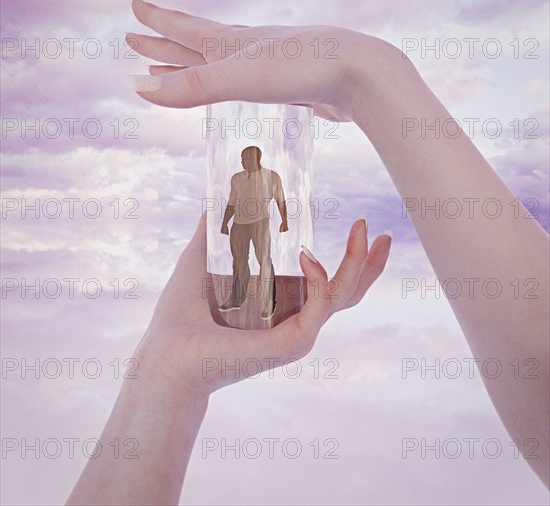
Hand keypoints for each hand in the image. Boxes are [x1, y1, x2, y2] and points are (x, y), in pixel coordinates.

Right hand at [127, 0, 384, 121]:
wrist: (359, 75)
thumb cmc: (301, 69)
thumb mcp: (239, 78)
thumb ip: (192, 87)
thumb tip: (138, 87)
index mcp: (231, 43)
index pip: (184, 29)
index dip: (157, 22)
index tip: (135, 7)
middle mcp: (246, 50)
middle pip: (196, 43)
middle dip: (166, 41)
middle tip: (139, 37)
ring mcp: (268, 66)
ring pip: (221, 63)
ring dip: (195, 64)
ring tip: (180, 63)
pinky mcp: (289, 86)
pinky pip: (249, 83)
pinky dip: (232, 83)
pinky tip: (239, 83)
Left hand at [137, 213, 390, 395]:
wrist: (167, 352)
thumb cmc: (181, 315)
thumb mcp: (200, 261)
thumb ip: (212, 233)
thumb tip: (218, 201)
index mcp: (282, 302)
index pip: (330, 284)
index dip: (353, 259)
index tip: (365, 229)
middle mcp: (295, 317)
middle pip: (348, 291)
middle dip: (369, 262)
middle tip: (379, 232)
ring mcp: (296, 331)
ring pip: (343, 297)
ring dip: (357, 264)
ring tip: (363, 231)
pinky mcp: (290, 343)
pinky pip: (319, 309)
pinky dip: (321, 281)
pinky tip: (310, 256)